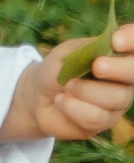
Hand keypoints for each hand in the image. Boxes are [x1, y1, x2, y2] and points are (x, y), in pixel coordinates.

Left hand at [2, 25, 133, 141]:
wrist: (37, 96)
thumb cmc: (56, 70)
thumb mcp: (67, 53)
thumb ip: (88, 50)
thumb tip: (108, 50)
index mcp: (116, 56)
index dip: (132, 39)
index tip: (117, 40)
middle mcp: (123, 79)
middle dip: (118, 69)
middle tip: (97, 67)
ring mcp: (117, 102)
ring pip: (116, 98)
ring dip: (85, 91)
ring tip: (66, 86)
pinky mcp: (104, 122)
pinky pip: (97, 117)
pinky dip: (73, 107)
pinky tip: (61, 101)